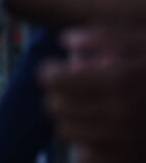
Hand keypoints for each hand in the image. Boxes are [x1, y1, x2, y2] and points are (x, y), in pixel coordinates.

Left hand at [40, 27, 145, 162]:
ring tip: (84, 108)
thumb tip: (67, 42)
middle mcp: (120, 114)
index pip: (56, 80)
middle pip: (56, 107)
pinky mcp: (127, 161)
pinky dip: (87, 144)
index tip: (53, 69)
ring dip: (70, 118)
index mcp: (120, 81)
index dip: (49, 72)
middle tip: (67, 89)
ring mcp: (124, 142)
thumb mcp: (141, 40)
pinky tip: (98, 131)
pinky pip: (86, 155)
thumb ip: (102, 36)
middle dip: (57, 94)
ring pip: (66, 131)